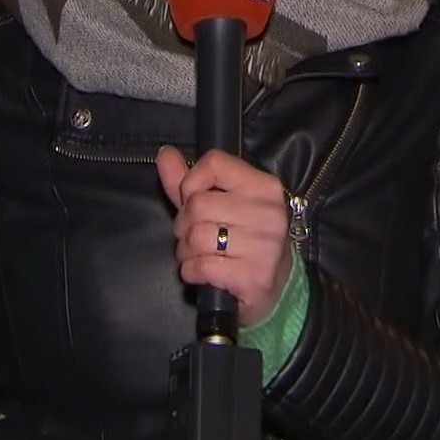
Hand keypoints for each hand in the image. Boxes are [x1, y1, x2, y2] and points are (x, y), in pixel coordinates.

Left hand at [156, 146, 293, 327]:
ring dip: (185, 250)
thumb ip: (190, 181)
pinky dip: (191, 271)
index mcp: (263, 186)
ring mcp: (264, 246)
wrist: (275, 285)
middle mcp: (268, 212)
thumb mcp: (219, 206)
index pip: (215, 164)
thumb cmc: (243, 240)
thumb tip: (164, 153)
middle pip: (198, 204)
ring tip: (195, 255)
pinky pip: (202, 266)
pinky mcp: (254, 277)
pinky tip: (200, 272)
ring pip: (197, 236)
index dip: (191, 182)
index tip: (192, 201)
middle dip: (183, 224)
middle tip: (192, 236)